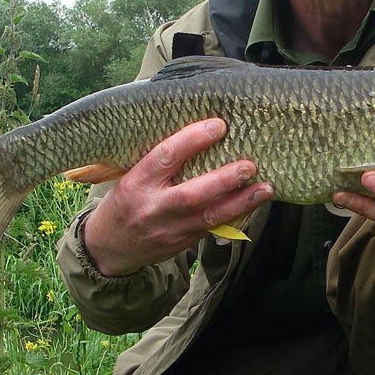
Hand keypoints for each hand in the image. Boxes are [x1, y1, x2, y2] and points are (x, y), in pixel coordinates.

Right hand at [82, 118, 273, 276]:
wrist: (109, 248)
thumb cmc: (124, 202)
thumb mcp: (129, 176)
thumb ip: (158, 161)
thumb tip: (198, 130)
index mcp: (135, 182)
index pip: (165, 157)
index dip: (192, 140)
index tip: (218, 125)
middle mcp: (153, 207)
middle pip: (191, 194)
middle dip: (223, 179)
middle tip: (248, 165)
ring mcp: (169, 229)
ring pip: (209, 217)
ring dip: (240, 202)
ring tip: (265, 188)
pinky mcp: (182, 243)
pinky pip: (213, 228)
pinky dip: (237, 215)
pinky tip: (255, 204)